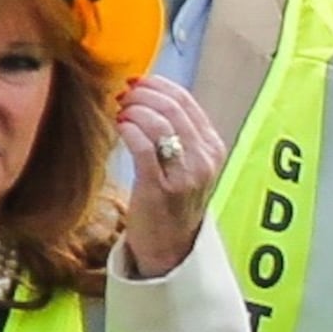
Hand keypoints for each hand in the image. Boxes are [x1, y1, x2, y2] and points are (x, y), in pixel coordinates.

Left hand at [116, 77, 224, 279]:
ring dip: (134, 110)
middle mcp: (204, 159)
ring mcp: (185, 175)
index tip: (138, 82)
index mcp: (213, 148)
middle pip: (173, 108)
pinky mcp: (160, 188)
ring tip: (120, 111)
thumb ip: (178, 135)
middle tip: (124, 94)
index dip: (159, 85)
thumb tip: (150, 98)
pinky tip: (119, 126)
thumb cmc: (173, 204)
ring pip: (159, 123)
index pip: (187, 102)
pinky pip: (143, 146)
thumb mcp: (188, 166)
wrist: (172, 249)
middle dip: (144, 94)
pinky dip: (129, 129)